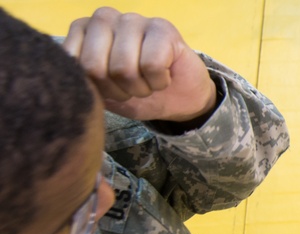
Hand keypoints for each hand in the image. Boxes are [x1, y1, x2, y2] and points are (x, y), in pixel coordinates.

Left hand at [64, 8, 216, 122]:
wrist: (180, 99)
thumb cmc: (137, 92)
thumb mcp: (102, 93)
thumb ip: (82, 81)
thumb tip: (69, 77)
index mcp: (83, 30)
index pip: (75, 66)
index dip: (97, 89)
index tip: (111, 90)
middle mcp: (104, 18)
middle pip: (95, 67)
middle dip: (117, 90)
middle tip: (131, 90)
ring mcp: (133, 19)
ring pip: (123, 68)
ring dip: (140, 88)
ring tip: (148, 84)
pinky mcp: (162, 28)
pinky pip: (152, 65)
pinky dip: (159, 82)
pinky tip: (164, 76)